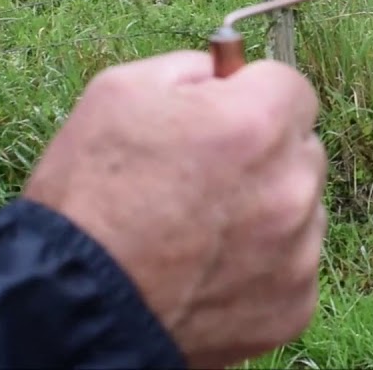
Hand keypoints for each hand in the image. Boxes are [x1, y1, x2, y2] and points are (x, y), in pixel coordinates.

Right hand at [21, 50, 325, 368]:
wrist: (71, 303)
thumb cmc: (89, 195)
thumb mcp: (121, 91)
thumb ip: (192, 69)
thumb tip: (225, 75)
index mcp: (258, 123)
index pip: (293, 87)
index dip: (253, 97)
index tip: (225, 117)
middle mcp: (292, 185)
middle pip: (300, 150)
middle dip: (265, 154)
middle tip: (207, 177)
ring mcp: (299, 250)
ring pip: (301, 209)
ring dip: (268, 210)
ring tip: (202, 230)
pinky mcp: (295, 303)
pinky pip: (293, 265)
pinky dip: (263, 266)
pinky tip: (211, 269)